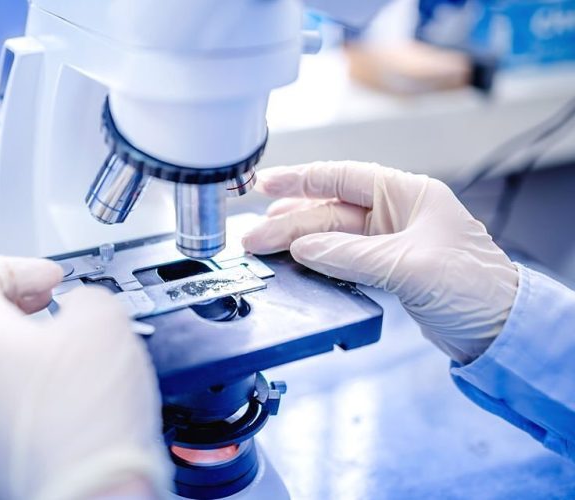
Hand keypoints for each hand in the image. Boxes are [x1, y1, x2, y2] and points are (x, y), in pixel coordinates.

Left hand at [0, 256, 170, 498]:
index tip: (48, 277)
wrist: (93, 492)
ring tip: (65, 346)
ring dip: (21, 345)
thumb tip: (80, 306)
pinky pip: (3, 405)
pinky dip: (29, 386)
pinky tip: (69, 391)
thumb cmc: (88, 417)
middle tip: (46, 302)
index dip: (16, 267)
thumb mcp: (103, 320)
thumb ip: (86, 296)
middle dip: (11, 303)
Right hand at [242, 161, 517, 363]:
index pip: (343, 177)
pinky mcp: (385, 269)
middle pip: (329, 210)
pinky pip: (339, 258)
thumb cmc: (475, 287)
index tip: (265, 184)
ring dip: (296, 241)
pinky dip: (314, 261)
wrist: (499, 330)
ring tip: (261, 246)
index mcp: (408, 194)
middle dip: (289, 222)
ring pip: (330, 235)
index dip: (300, 179)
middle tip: (253, 237)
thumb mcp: (410, 266)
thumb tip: (303, 248)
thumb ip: (351, 254)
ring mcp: (388, 241)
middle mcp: (395, 213)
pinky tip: (292, 263)